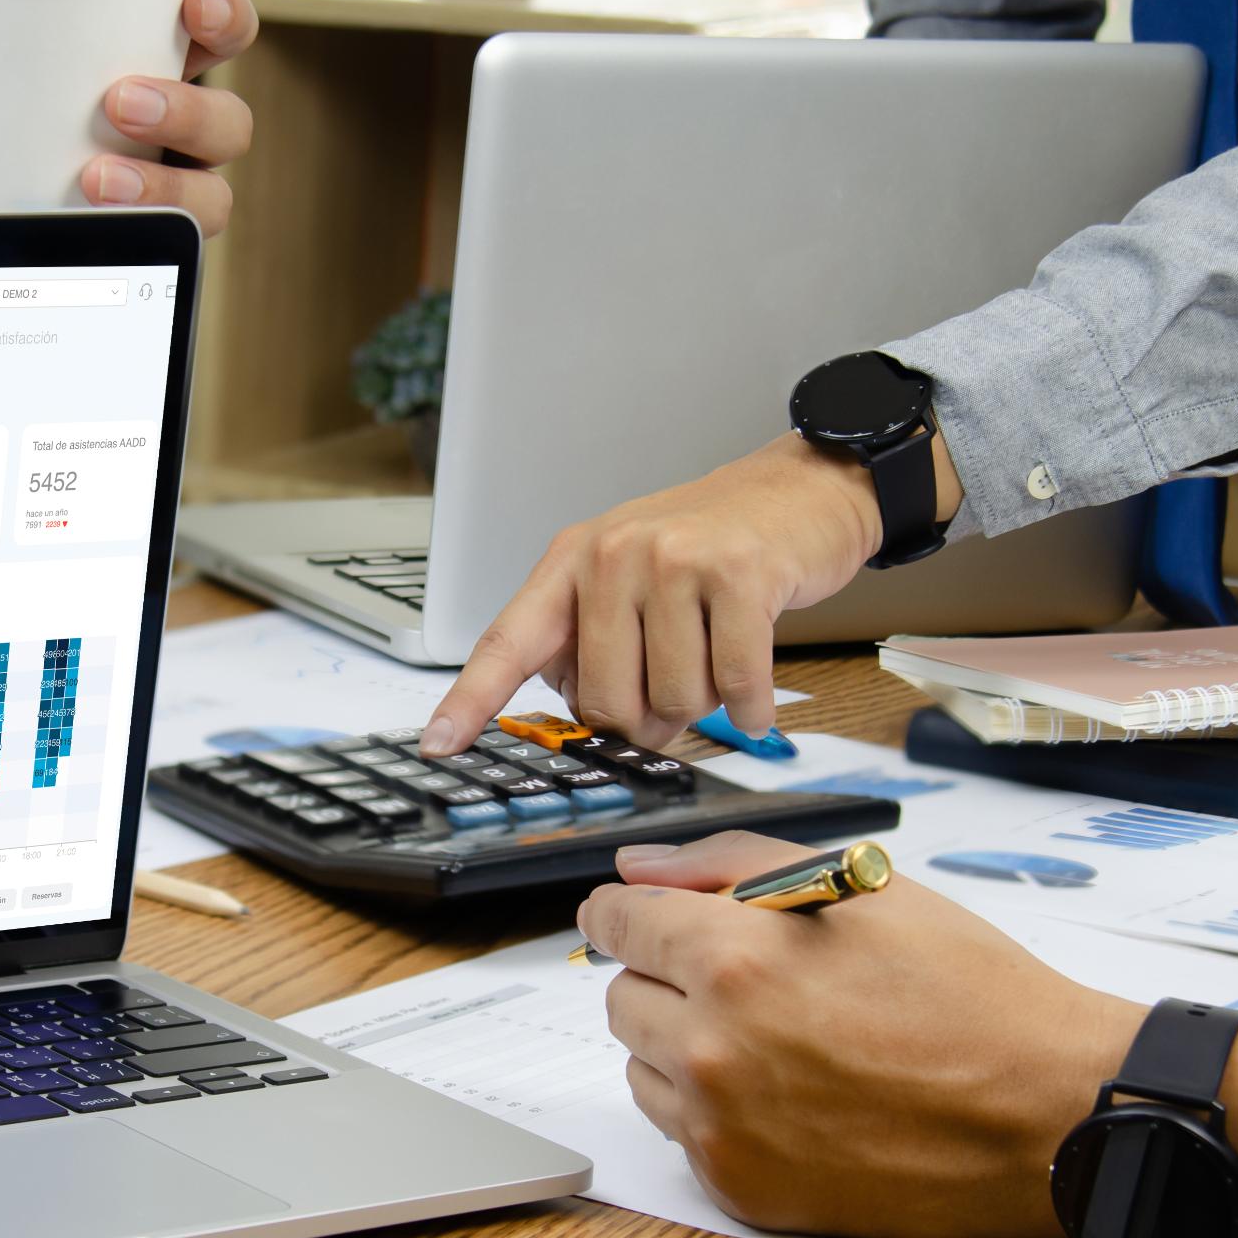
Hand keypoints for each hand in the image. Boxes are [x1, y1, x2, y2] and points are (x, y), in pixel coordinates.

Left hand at [0, 0, 260, 234]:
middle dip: (190, 109)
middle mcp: (167, 129)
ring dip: (165, 185)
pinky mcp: (139, 245)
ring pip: (210, 192)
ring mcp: (159, 191)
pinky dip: (140, 236)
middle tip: (119, 102)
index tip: (194, 10)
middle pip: (228, 119)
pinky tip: (93, 224)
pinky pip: (170, 250)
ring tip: (97, 178)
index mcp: (140, 59)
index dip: (224, 15)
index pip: (213, 28)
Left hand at [422, 432, 890, 755]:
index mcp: (573, 561)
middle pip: (604, 699)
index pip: (509, 641)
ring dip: (704, 704)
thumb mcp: (630, 578)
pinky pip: (734, 684)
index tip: (439, 745)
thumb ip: (592, 643)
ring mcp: (675, 561)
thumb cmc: (711, 546)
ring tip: (717, 656)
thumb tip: (586, 722)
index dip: (471, 699)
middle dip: (644, 718)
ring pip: (673, 699)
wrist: (799, 492)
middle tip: (673, 687)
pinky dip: (751, 706)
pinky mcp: (739, 576)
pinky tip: (755, 694)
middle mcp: (613, 554)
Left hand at [581, 831, 1139, 1237]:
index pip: (614, 924)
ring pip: (642, 1068)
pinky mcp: (741, 1187)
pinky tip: (794, 1094)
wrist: (1045, 1112)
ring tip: (781, 1039)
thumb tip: (635, 869)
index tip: (641, 920)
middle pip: (621, 997)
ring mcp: (721, 1126)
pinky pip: (683, 1132)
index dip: (629, 914)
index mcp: (733, 958)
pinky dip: (716, 1110)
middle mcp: (710, 1046)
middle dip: (669, 978)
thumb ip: (727, 865)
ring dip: (683, 1046)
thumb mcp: (859, 886)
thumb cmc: (967, 991)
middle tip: (750, 980)